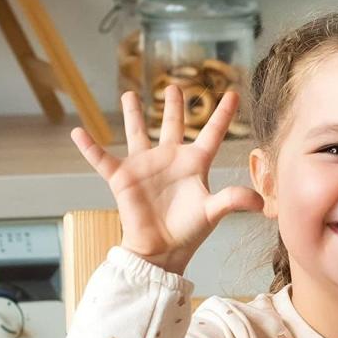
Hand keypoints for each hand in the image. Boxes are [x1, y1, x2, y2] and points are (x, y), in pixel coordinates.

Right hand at [70, 86, 263, 273]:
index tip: (233, 92)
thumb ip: (233, 201)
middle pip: (173, 126)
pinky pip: (102, 159)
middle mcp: (170, 160)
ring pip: (138, 133)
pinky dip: (89, 147)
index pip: (212, 134)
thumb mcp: (213, 212)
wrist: (161, 251)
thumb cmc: (189, 232)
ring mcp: (145, 166)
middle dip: (174, 107)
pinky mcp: (122, 178)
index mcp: (195, 165)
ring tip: (129, 94)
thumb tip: (260, 202)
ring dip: (132, 114)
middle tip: (174, 86)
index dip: (223, 114)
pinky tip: (78, 132)